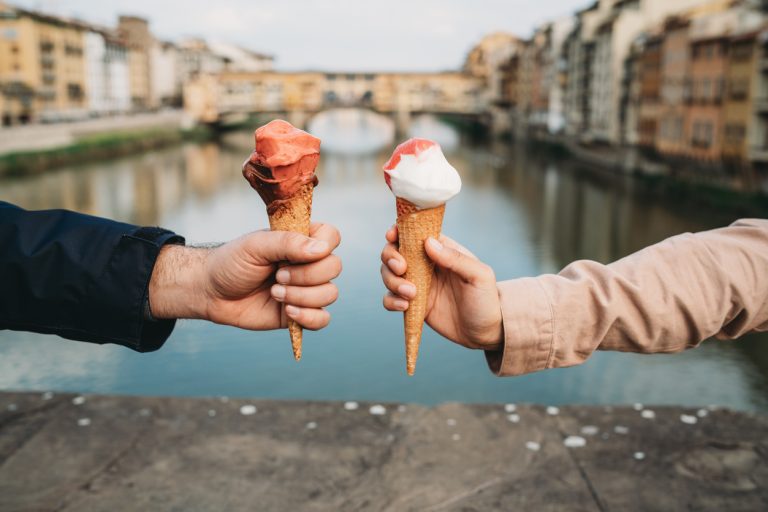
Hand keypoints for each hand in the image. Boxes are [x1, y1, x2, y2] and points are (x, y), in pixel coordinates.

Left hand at [149, 223, 341, 330]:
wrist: (212, 292)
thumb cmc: (232, 262)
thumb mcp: (256, 245)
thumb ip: (288, 243)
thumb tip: (322, 249)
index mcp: (301, 241)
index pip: (332, 237)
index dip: (324, 246)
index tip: (296, 254)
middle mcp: (308, 264)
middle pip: (334, 267)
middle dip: (306, 275)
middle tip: (277, 276)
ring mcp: (306, 289)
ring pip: (330, 294)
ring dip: (301, 296)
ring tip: (274, 293)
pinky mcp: (301, 313)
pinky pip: (323, 319)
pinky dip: (308, 317)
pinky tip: (287, 311)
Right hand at [380, 226, 502, 349]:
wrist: (485, 332)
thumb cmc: (486, 299)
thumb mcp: (478, 275)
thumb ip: (455, 258)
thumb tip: (429, 242)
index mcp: (442, 250)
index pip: (415, 233)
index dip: (399, 231)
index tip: (392, 236)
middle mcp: (425, 264)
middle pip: (394, 252)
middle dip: (390, 257)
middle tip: (402, 269)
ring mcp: (417, 284)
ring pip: (388, 274)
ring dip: (392, 281)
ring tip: (411, 294)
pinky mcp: (412, 304)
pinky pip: (390, 298)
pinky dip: (391, 300)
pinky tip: (405, 306)